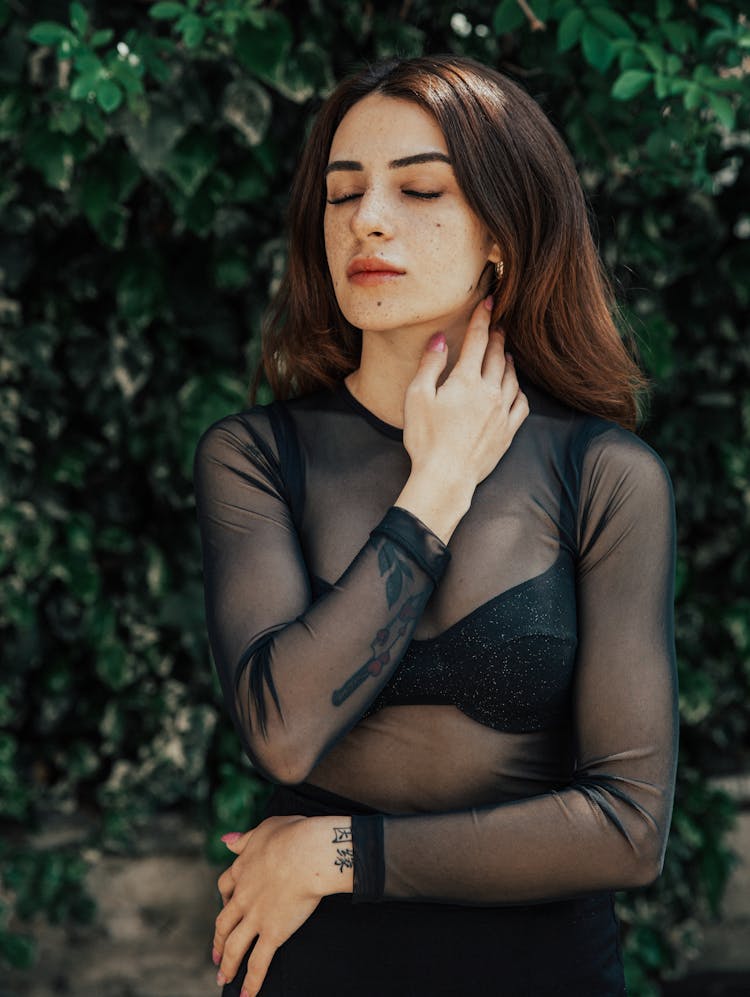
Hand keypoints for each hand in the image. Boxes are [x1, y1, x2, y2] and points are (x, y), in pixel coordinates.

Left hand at [212, 815, 323, 995]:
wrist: (306, 853)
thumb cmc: (291, 835)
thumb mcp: (263, 829)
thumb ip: (244, 839)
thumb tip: (225, 840)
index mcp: (242, 869)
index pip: (225, 887)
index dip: (224, 899)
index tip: (225, 905)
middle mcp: (243, 896)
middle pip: (224, 922)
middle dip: (219, 940)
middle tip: (216, 954)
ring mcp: (255, 917)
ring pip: (235, 946)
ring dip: (228, 965)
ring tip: (223, 979)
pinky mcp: (272, 933)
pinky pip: (258, 963)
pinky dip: (251, 982)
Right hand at [403, 295, 528, 490]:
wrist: (446, 477)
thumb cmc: (425, 439)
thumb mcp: (417, 397)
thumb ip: (430, 365)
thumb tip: (441, 339)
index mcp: (465, 381)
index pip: (478, 340)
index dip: (483, 318)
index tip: (489, 301)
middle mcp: (489, 392)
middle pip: (498, 356)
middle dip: (498, 336)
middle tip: (498, 325)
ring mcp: (501, 412)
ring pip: (512, 378)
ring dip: (509, 361)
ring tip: (507, 353)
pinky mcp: (507, 432)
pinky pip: (521, 404)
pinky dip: (519, 390)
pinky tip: (515, 388)